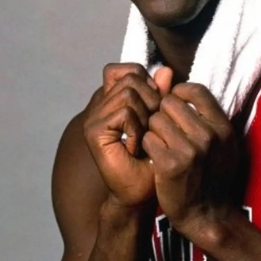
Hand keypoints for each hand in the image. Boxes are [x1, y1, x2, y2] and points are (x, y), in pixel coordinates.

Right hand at [84, 63, 172, 208]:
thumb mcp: (162, 120)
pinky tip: (135, 147)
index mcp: (116, 99)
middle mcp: (102, 104)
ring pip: (129, 94)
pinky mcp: (94, 131)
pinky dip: (136, 129)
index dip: (148, 82)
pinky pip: (124, 113)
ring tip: (142, 138)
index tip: (156, 105)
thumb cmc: (152, 157)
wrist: (140, 191)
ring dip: (144, 117)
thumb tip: (166, 70)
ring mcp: (95, 116)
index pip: (130, 70)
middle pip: (132, 78)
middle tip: (151, 126)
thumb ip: (162, 94)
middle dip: (151, 100)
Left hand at [142, 82, 237, 234]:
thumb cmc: (213, 174)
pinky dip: (148, 145)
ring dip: (153, 129)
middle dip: (163, 112)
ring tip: (162, 143)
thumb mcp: (223, 144)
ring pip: (155, 119)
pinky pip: (147, 138)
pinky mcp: (169, 164)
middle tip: (165, 128)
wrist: (206, 213)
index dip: (179, 92)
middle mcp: (208, 135)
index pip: (196, 90)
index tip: (174, 101)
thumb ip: (208, 116)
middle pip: (170, 102)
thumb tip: (181, 87)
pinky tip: (156, 155)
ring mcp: (189, 150)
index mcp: (222, 127)